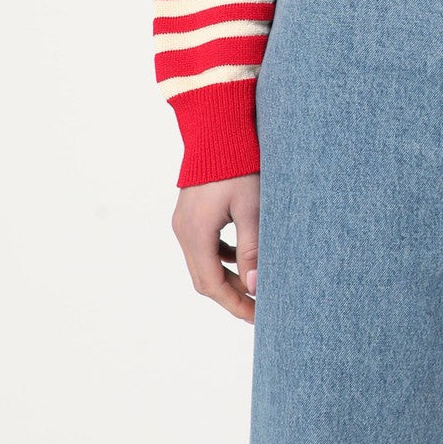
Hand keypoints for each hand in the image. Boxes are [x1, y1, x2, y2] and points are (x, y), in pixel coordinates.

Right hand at [171, 173, 260, 323]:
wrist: (218, 128)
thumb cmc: (238, 165)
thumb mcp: (251, 207)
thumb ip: (252, 248)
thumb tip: (255, 287)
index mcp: (196, 234)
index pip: (213, 285)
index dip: (236, 304)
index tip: (259, 316)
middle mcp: (183, 231)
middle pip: (205, 278)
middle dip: (232, 295)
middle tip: (259, 306)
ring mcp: (183, 222)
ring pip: (203, 263)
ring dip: (227, 277)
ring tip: (253, 285)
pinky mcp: (189, 212)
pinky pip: (202, 246)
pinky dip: (221, 257)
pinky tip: (240, 256)